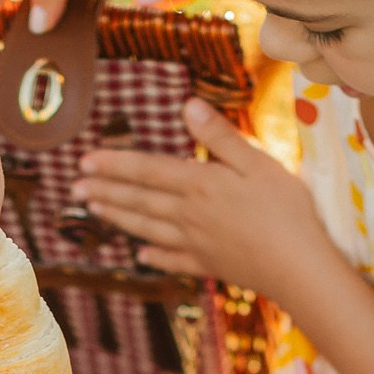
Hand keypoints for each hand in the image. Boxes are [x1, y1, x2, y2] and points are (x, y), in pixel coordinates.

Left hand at [74, 99, 330, 296]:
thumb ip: (220, 136)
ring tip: (93, 209)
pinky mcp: (209, 266)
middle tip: (74, 186)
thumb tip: (186, 105)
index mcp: (200, 185)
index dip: (115, 164)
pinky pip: (174, 261)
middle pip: (140, 200)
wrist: (299, 268)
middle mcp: (190, 216)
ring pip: (148, 228)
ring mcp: (197, 244)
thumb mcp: (258, 163)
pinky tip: (141, 256)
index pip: (148, 171)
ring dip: (118, 218)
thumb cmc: (287, 211)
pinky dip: (154, 257)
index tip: (86, 160)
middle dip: (105, 190)